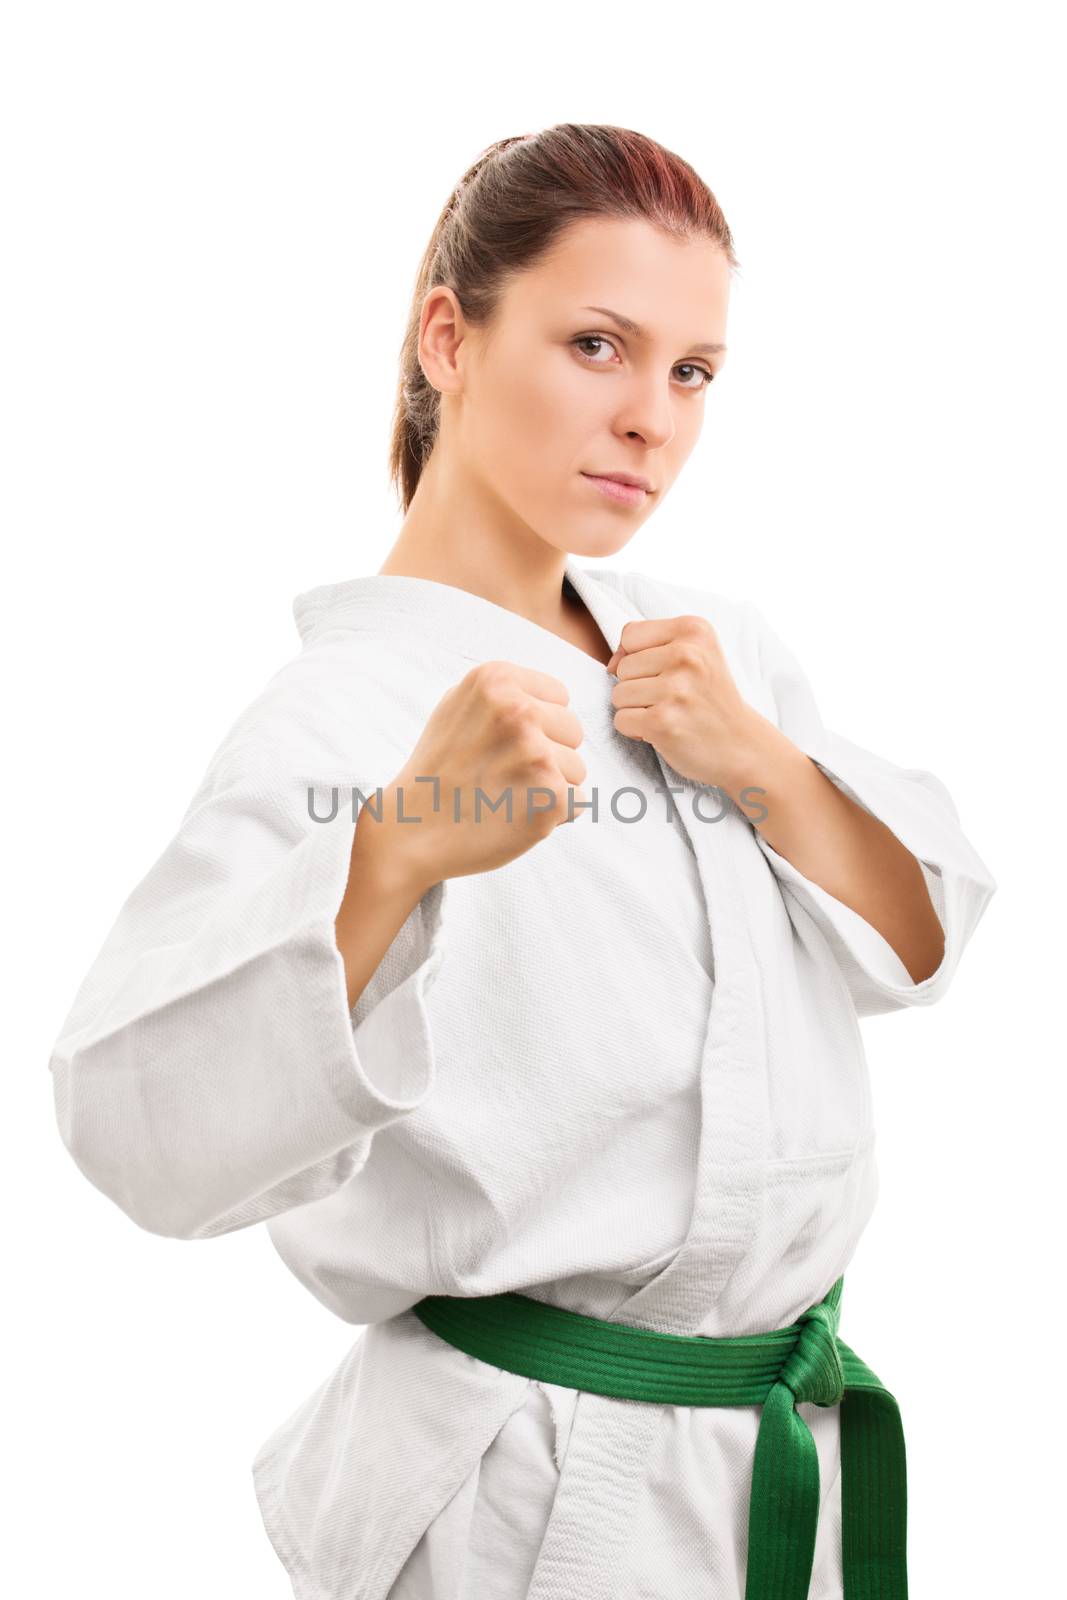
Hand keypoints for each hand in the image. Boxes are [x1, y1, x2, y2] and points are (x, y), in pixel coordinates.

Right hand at [377, 660, 588, 890]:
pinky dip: (552, 816)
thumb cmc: (436, 771)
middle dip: (548, 755)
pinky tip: (514, 816)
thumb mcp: (456, 707)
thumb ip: (500, 693)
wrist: (411, 830)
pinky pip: (577, 803)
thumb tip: (548, 695)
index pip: (560, 698)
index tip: (504, 746)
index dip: (538, 726)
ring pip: (576, 769)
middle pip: (573, 731)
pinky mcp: (550, 795)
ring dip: (550, 788)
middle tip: (504, 775)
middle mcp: (518, 710)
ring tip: (506, 795)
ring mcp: (535, 753)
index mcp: (497, 680)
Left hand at [606, 614, 763, 789]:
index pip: (630, 634)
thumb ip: (647, 646)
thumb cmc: (709, 698)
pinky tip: (664, 730)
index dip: (639, 657)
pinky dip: (636, 730)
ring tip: (669, 713)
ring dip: (636, 710)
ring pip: (618, 694)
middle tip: (674, 699)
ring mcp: (675, 689)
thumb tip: (611, 664)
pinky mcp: (663, 722)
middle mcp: (687, 655)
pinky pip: (621, 720)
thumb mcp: (694, 654)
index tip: (668, 673)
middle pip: (622, 667)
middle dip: (639, 687)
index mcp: (694, 630)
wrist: (741, 744)